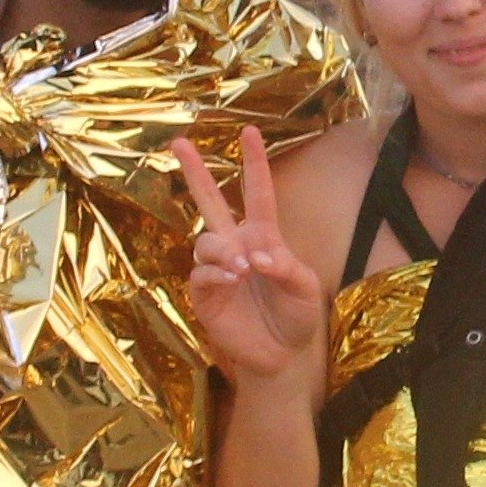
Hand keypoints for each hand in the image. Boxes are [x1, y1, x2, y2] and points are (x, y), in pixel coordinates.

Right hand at [175, 126, 327, 388]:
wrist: (282, 355)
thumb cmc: (297, 316)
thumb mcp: (306, 289)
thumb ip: (286, 267)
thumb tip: (256, 255)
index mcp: (264, 237)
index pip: (257, 194)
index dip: (254, 163)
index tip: (250, 132)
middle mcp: (236, 247)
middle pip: (210, 201)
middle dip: (195, 172)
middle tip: (179, 142)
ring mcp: (218, 269)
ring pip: (206, 241)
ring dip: (223, 250)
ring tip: (242, 268)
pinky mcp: (205, 295)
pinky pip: (201, 274)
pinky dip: (216, 273)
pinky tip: (232, 280)